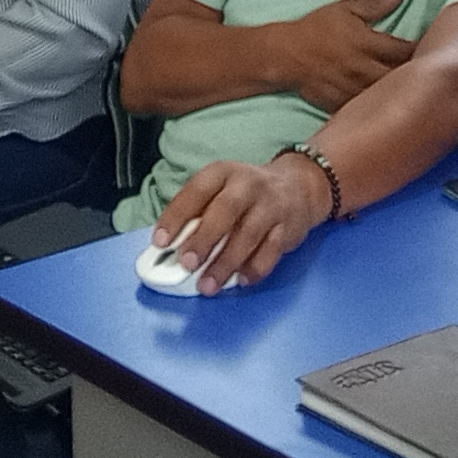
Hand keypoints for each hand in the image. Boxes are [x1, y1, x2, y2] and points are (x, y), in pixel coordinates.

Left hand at [152, 153, 331, 293]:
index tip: (160, 241)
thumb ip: (197, 215)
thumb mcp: (219, 190)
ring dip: (226, 263)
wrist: (297, 187)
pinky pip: (271, 251)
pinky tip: (240, 280)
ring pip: (248, 235)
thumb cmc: (245, 194)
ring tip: (207, 284)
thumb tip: (170, 248)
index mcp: (223, 173)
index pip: (196, 191)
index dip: (177, 216)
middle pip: (225, 211)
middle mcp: (247, 185)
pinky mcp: (288, 227)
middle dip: (204, 239)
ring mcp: (271, 206)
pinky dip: (255, 269)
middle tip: (186, 264)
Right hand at [265, 0, 414, 112]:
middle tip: (426, 69)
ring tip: (412, 87)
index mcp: (366, 43)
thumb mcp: (345, 9)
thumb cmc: (317, 28)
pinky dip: (379, 104)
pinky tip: (388, 101)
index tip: (432, 47)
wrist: (285, 55)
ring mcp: (353, 89)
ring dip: (399, 90)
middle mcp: (362, 68)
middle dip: (415, 73)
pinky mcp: (343, 103)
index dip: (421, 49)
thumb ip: (375, 3)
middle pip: (400, 76)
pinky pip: (367, 107)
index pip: (405, 49)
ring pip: (386, 95)